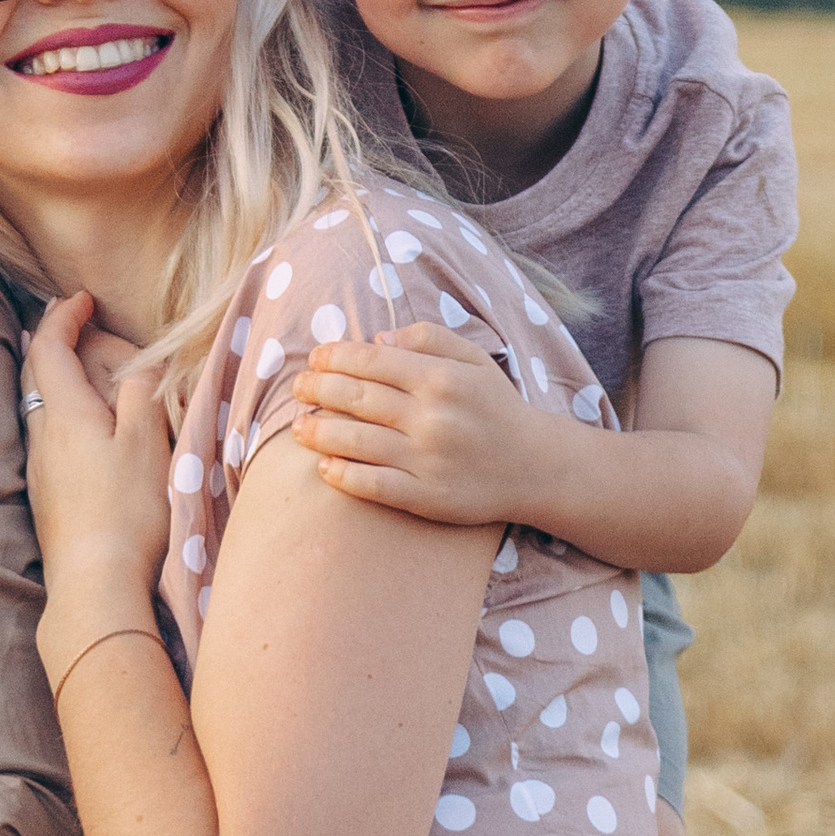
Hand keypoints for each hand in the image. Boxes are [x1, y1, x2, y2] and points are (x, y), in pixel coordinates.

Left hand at [20, 291, 172, 600]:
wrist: (93, 583)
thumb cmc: (125, 510)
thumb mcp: (147, 442)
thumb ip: (142, 396)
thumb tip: (138, 367)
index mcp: (64, 413)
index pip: (49, 347)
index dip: (63, 316)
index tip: (81, 298)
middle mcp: (42, 435)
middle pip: (33, 373)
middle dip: (49, 339)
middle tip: (70, 321)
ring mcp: (39, 468)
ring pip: (36, 405)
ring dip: (51, 376)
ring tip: (72, 365)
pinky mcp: (46, 496)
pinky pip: (45, 434)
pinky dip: (57, 410)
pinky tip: (76, 426)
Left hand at [289, 318, 536, 524]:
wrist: (536, 466)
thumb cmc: (496, 407)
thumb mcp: (473, 359)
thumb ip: (427, 338)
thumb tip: (376, 338)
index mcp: (440, 378)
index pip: (370, 361)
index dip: (333, 357)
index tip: (315, 359)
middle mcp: (432, 417)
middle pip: (355, 398)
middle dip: (317, 390)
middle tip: (298, 389)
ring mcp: (427, 459)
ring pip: (355, 441)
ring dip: (318, 432)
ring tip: (298, 427)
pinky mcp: (426, 497)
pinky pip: (372, 485)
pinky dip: (342, 475)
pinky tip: (324, 466)